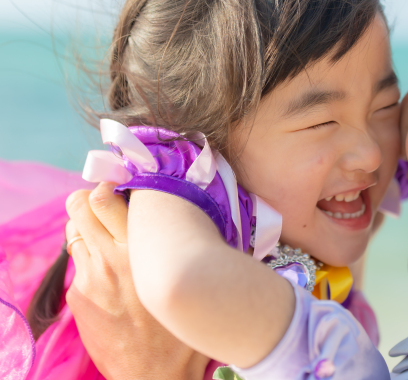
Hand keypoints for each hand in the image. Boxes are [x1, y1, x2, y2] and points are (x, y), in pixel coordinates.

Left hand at [65, 183, 209, 379]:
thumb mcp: (193, 279)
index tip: (126, 189)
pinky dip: (91, 257)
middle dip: (89, 199)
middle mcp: (113, 256)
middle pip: (79, 205)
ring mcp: (91, 277)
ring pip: (75, 230)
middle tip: (107, 205)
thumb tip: (188, 217)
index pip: (107, 197)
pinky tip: (111, 271)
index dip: (112, 186)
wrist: (157, 374)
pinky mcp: (80, 296)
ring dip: (88, 226)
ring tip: (107, 235)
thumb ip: (187, 245)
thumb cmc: (186, 326)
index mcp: (145, 247)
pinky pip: (80, 262)